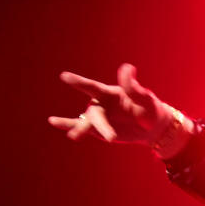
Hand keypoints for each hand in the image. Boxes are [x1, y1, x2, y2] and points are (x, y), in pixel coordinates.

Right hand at [49, 63, 173, 144]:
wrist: (151, 126)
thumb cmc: (149, 108)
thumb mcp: (145, 99)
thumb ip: (134, 87)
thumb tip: (127, 67)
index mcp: (111, 93)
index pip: (93, 87)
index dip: (79, 82)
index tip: (64, 76)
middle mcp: (101, 103)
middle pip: (94, 112)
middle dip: (101, 124)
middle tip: (111, 137)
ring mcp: (98, 116)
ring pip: (87, 122)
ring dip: (82, 129)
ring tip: (74, 136)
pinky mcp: (97, 129)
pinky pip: (80, 126)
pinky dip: (66, 124)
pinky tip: (53, 120)